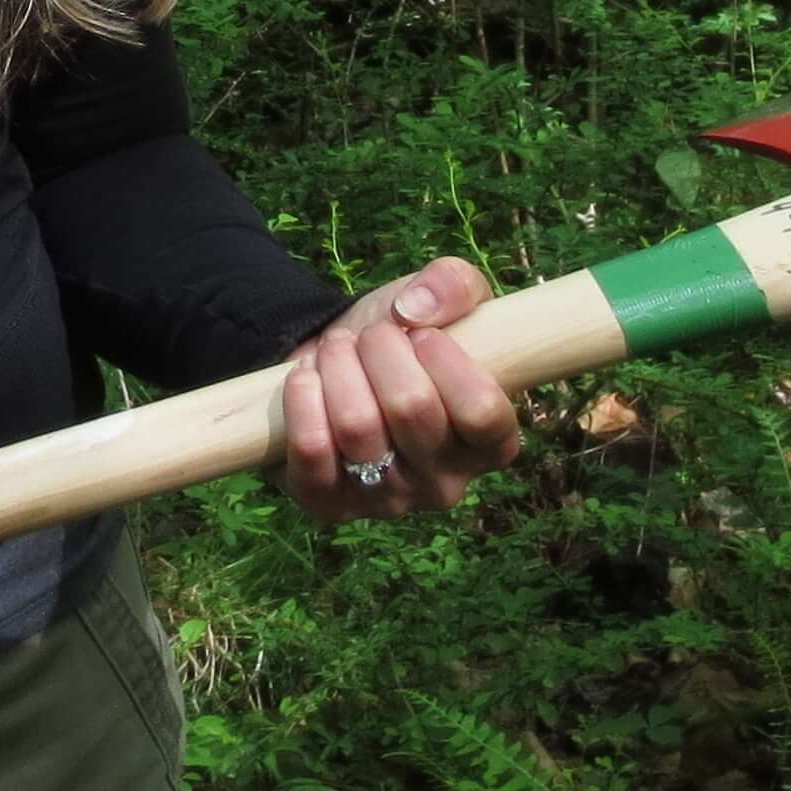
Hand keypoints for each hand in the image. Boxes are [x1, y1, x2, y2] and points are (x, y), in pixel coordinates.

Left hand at [280, 257, 523, 522]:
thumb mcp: (436, 299)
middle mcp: (446, 485)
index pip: (484, 413)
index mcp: (489, 444)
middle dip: (380, 349)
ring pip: (357, 425)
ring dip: (338, 365)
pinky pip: (311, 450)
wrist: (330, 363)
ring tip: (337, 351)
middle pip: (412, 408)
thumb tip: (415, 309)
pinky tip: (305, 379)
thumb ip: (453, 284)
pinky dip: (302, 397)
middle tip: (369, 337)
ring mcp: (388, 502)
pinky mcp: (330, 505)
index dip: (447, 360)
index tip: (421, 334)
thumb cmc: (400, 339)